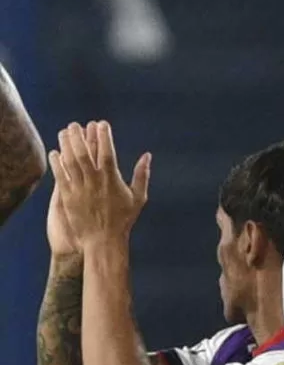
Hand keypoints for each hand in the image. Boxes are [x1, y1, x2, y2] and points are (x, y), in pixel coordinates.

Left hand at [48, 122, 149, 250]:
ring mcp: (79, 188)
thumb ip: (142, 174)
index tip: (101, 124)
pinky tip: (55, 153)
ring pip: (70, 161)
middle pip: (84, 152)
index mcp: (112, 179)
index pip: (107, 151)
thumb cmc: (123, 220)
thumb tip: (147, 155)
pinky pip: (60, 175)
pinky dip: (57, 163)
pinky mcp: (68, 196)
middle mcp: (94, 181)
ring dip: (66, 144)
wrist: (103, 240)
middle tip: (76, 125)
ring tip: (64, 132)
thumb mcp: (138, 197)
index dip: (104, 136)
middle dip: (79, 136)